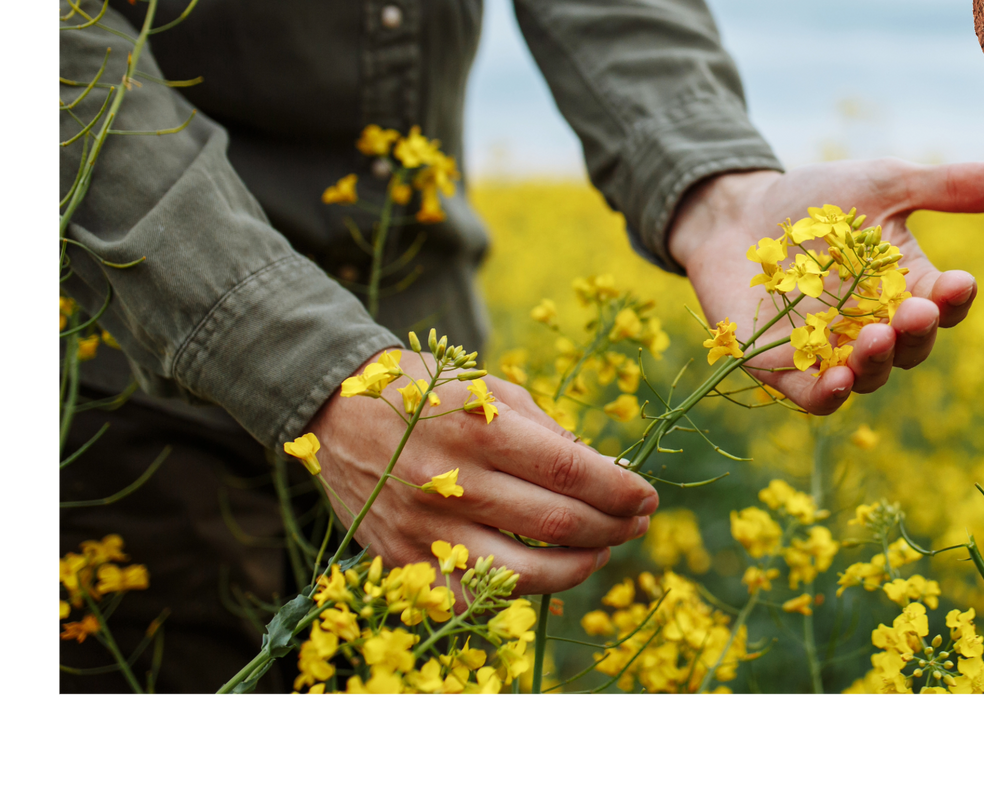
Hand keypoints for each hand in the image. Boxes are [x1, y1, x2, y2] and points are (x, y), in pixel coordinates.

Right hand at [307, 352, 658, 592]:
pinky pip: (476, 597)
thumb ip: (547, 431)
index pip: (571, 471)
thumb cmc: (426, 391)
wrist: (336, 411)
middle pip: (558, 523)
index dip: (620, 489)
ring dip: (580, 566)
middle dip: (614, 526)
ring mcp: (426, 530)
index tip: (647, 494)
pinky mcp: (404, 562)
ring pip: (526, 572)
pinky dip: (522, 591)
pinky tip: (548, 572)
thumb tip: (607, 470)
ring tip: (603, 548)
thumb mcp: (489, 387)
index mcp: (478, 428)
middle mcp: (452, 482)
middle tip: (638, 522)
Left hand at [668, 161, 983, 413]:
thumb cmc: (817, 201)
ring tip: (874, 338)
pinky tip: (834, 381)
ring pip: (867, 375)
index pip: (945, 305)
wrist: (738, 212)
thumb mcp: (883, 184)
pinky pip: (813, 396)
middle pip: (911, 347)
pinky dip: (827, 395)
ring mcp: (832, 353)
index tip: (958, 284)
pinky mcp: (784, 369)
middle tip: (913, 312)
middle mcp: (877, 328)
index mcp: (909, 288)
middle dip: (916, 333)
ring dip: (876, 363)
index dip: (954, 300)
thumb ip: (948, 187)